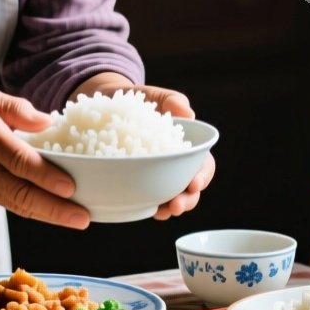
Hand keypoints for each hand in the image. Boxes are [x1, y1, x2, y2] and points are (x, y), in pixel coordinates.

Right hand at [0, 83, 87, 228]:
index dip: (45, 176)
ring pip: (16, 204)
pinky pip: (8, 202)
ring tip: (76, 219)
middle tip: (83, 218)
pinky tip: (54, 210)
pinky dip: (32, 209)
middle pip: (20, 194)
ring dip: (47, 215)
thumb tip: (48, 121)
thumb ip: (17, 109)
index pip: (19, 162)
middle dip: (54, 209)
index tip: (70, 187)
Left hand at [69, 75, 212, 219]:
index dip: (203, 176)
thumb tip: (188, 114)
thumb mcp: (156, 96)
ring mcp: (157, 174)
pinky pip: (148, 198)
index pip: (203, 164)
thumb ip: (173, 101)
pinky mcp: (137, 181)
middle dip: (188, 200)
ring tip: (162, 213)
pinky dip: (149, 207)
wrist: (106, 104)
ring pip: (171, 197)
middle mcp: (175, 163)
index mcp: (186, 145)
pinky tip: (146, 210)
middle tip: (176, 206)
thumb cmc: (137, 99)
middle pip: (191, 187)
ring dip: (170, 208)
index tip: (194, 183)